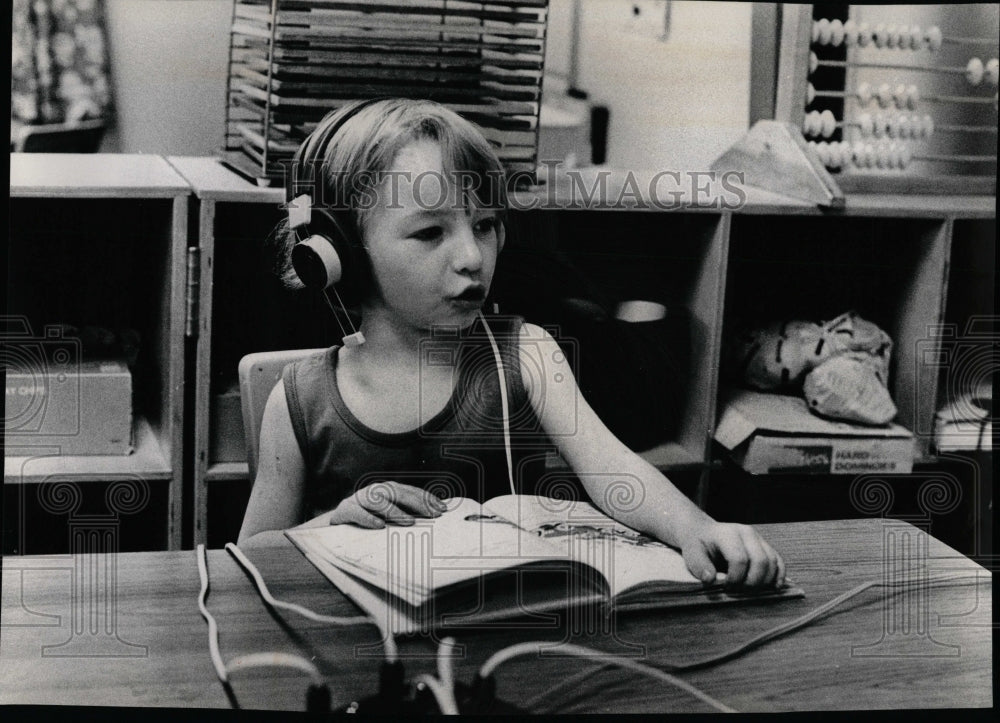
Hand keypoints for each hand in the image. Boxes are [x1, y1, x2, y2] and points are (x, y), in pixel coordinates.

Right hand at [315, 481, 446, 528]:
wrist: (338, 520)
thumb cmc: (368, 516)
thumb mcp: (388, 512)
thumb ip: (406, 511)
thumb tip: (433, 516)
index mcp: (387, 489)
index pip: (411, 491)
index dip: (427, 498)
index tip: (442, 508)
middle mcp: (375, 490)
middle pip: (398, 493)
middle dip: (417, 503)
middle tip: (432, 514)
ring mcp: (360, 498)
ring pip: (379, 501)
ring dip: (395, 511)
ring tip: (410, 522)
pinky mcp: (346, 509)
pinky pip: (358, 513)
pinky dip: (369, 519)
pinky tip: (380, 526)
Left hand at [678, 522, 785, 588]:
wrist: (704, 533)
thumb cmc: (699, 545)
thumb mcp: (692, 552)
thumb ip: (699, 565)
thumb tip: (710, 579)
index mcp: (728, 534)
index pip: (739, 559)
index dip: (735, 578)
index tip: (726, 587)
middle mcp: (747, 533)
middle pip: (760, 561)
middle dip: (751, 582)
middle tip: (738, 591)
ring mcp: (759, 539)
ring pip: (773, 562)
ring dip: (764, 582)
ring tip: (749, 590)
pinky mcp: (766, 547)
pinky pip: (779, 562)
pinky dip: (779, 576)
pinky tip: (773, 588)